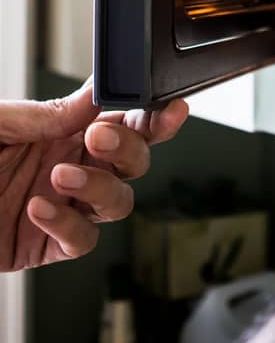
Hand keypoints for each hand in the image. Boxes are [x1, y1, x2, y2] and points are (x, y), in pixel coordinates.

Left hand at [0, 80, 187, 269]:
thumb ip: (48, 113)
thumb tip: (97, 96)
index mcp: (63, 130)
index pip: (124, 121)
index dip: (154, 117)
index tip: (168, 109)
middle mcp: (70, 166)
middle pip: (134, 161)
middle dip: (128, 148)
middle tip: (100, 137)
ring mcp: (62, 207)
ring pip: (117, 202)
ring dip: (100, 187)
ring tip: (60, 175)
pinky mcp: (44, 246)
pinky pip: (81, 240)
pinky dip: (67, 225)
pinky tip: (38, 208)